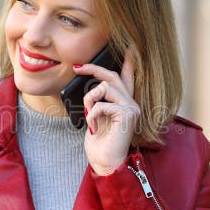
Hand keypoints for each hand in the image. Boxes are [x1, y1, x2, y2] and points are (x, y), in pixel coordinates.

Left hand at [75, 48, 139, 174]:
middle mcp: (131, 104)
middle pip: (112, 76)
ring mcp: (131, 109)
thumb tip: (90, 89)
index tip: (130, 47)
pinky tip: (93, 127)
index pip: (128, 78)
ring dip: (89, 99)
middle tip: (77, 67)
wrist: (105, 162)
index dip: (129, 62)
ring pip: (105, 87)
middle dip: (93, 69)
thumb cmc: (99, 143)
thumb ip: (97, 102)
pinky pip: (102, 104)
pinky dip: (92, 115)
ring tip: (88, 114)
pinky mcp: (127, 115)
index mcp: (124, 104)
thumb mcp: (96, 117)